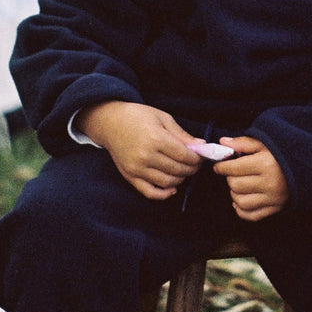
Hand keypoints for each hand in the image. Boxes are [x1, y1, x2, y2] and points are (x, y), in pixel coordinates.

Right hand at [77, 101, 201, 199]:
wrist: (110, 123)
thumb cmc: (138, 116)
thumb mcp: (162, 118)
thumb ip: (182, 134)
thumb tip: (202, 145)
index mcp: (155, 138)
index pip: (184, 155)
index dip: (197, 158)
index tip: (201, 156)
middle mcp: (145, 156)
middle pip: (178, 170)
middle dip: (192, 169)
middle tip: (196, 163)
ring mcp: (136, 168)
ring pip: (167, 182)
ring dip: (181, 179)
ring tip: (184, 171)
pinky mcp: (129, 176)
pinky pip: (149, 192)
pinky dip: (163, 194)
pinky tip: (172, 189)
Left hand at [213, 136, 289, 220]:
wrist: (309, 167)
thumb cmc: (285, 153)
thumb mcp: (265, 143)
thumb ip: (243, 143)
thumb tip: (222, 143)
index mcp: (266, 164)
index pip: (233, 168)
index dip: (222, 166)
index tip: (219, 165)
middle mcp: (269, 183)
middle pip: (235, 185)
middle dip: (229, 178)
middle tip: (233, 173)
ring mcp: (273, 198)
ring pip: (241, 202)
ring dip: (234, 193)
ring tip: (238, 185)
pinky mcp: (276, 209)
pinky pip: (252, 215)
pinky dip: (241, 210)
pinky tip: (240, 201)